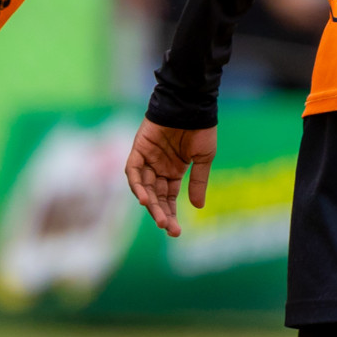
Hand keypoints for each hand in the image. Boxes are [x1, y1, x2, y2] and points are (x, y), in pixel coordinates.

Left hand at [124, 118, 216, 237]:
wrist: (191, 104)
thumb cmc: (201, 128)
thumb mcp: (203, 159)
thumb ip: (197, 182)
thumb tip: (198, 207)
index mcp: (173, 171)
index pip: (168, 199)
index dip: (170, 214)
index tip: (176, 232)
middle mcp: (158, 167)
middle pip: (156, 196)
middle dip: (161, 213)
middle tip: (167, 228)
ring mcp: (148, 158)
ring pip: (144, 187)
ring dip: (150, 203)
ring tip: (158, 217)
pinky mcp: (139, 148)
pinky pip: (134, 170)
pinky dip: (137, 184)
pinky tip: (144, 198)